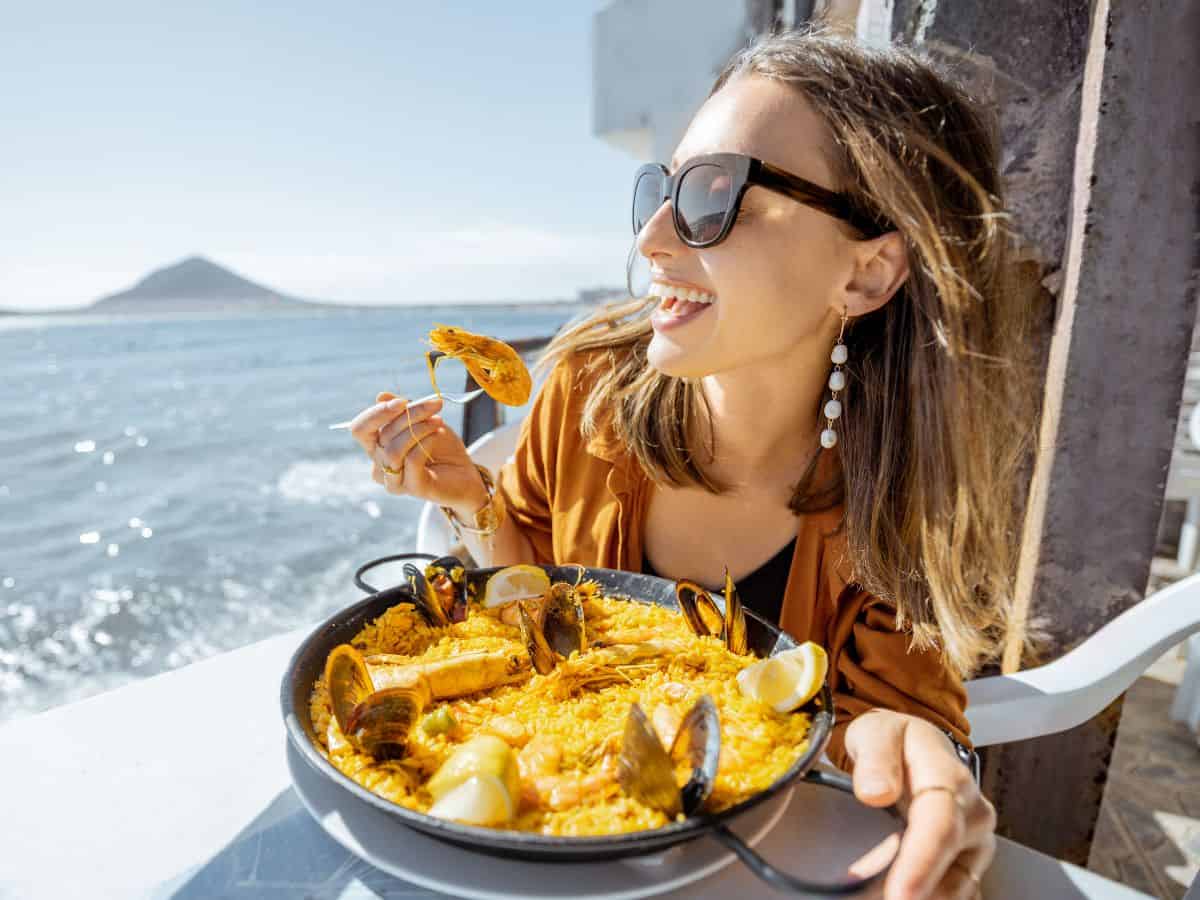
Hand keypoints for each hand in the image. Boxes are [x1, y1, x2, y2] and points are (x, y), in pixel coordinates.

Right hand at [348, 392, 488, 513]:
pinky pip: (412, 461)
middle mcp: (380, 465)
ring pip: (393, 450)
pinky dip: (426, 442)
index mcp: (377, 447)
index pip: (360, 429)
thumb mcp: (422, 421)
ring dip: (419, 429)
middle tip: (435, 405)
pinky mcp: (413, 488)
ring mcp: (395, 480)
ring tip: (439, 421)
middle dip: (410, 415)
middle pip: (382, 435)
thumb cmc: (441, 447)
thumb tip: (381, 396)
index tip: (403, 401)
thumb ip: (402, 411)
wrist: (466, 472)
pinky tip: (439, 434)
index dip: (376, 413)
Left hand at [845, 709, 994, 899]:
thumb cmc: (893, 741)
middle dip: (917, 891)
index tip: (899, 894)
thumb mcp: (876, 732)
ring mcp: (975, 843)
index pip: (941, 824)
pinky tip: (895, 895)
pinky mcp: (968, 864)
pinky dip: (928, 899)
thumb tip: (876, 791)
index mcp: (949, 778)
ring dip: (923, 898)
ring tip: (876, 897)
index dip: (921, 863)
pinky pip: (954, 893)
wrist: (912, 747)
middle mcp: (972, 814)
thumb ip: (874, 757)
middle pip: (951, 863)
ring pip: (956, 887)